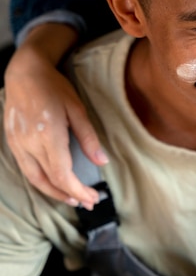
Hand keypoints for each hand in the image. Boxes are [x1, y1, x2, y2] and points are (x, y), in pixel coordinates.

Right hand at [3, 23, 107, 209]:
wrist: (24, 74)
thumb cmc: (54, 88)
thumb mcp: (78, 110)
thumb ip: (89, 138)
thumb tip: (102, 162)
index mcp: (48, 136)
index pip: (62, 174)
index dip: (77, 190)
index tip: (93, 197)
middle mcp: (29, 144)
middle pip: (49, 181)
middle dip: (69, 195)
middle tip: (88, 201)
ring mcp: (17, 145)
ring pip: (35, 179)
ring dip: (54, 193)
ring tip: (72, 198)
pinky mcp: (13, 143)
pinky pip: (27, 170)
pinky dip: (41, 181)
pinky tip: (54, 184)